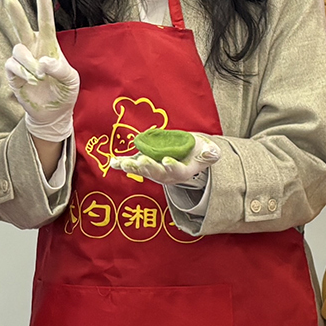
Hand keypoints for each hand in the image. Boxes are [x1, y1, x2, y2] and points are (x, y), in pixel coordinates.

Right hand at [2, 0, 79, 143]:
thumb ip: (61, 69)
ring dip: (30, 63)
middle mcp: (33, 49)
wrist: (52, 114)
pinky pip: (12, 66)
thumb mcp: (71, 80)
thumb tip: (43, 62)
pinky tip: (30, 80)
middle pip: (22, 26)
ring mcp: (22, 61)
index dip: (43, 3)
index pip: (45, 21)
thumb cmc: (64, 92)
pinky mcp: (13, 74)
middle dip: (16, 13)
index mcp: (49, 45)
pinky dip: (22, 73)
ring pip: (18, 50)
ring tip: (40, 76)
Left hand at [105, 135, 221, 188]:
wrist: (187, 156)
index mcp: (182, 172)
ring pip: (142, 170)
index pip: (178, 171)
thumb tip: (212, 152)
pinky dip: (121, 164)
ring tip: (122, 164)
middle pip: (156, 173)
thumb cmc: (198, 152)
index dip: (172, 166)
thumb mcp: (208, 151)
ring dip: (132, 167)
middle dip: (148, 168)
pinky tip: (112, 162)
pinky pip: (132, 164)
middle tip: (142, 161)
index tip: (167, 161)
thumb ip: (210, 154)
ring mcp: (153, 171)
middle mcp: (166, 174)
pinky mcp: (144, 164)